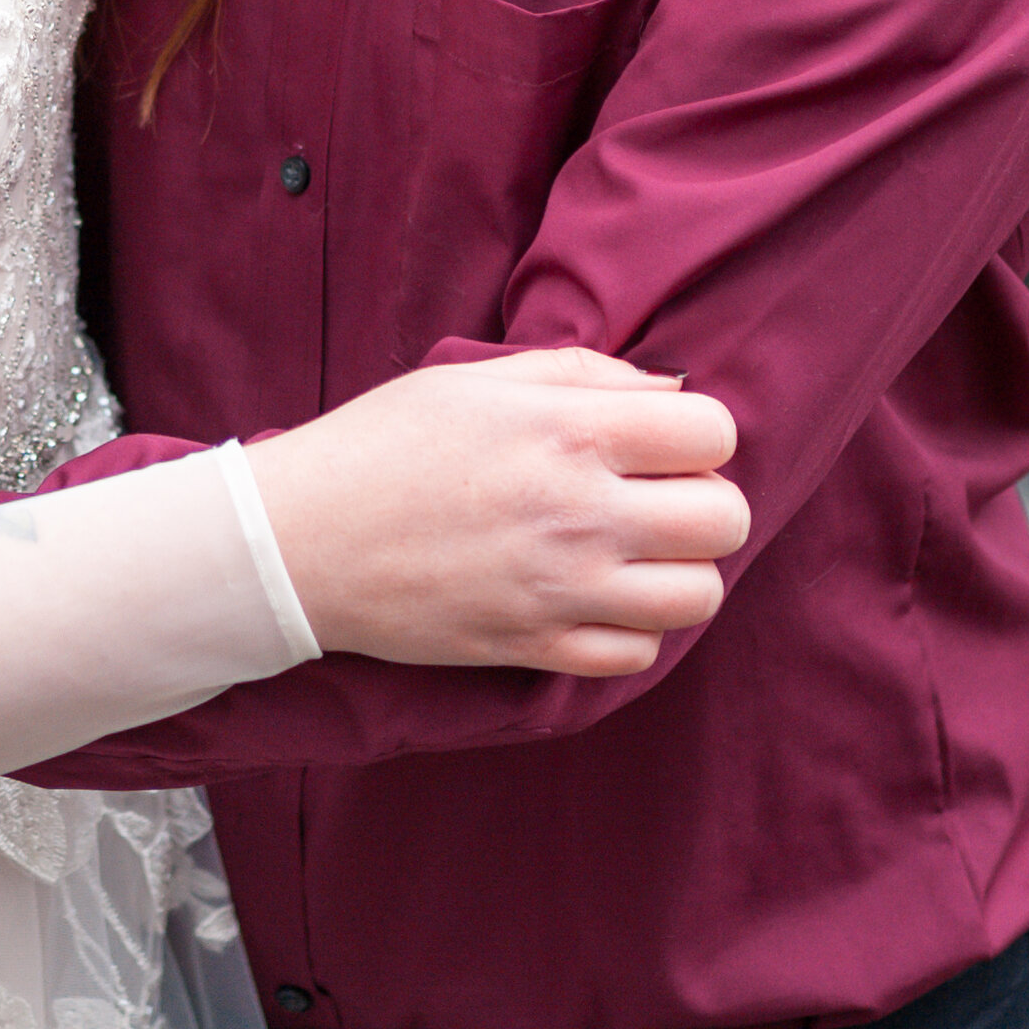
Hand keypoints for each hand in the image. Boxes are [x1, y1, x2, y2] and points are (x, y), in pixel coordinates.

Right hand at [250, 348, 746, 677]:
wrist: (303, 538)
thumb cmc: (386, 441)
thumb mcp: (480, 378)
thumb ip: (585, 374)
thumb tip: (671, 389)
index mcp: (569, 429)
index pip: (712, 432)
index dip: (696, 433)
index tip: (659, 440)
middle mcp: (580, 512)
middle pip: (725, 520)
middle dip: (705, 501)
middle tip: (655, 495)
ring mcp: (563, 590)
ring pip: (699, 596)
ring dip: (680, 569)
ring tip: (635, 551)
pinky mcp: (537, 649)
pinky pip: (638, 654)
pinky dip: (632, 627)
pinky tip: (595, 595)